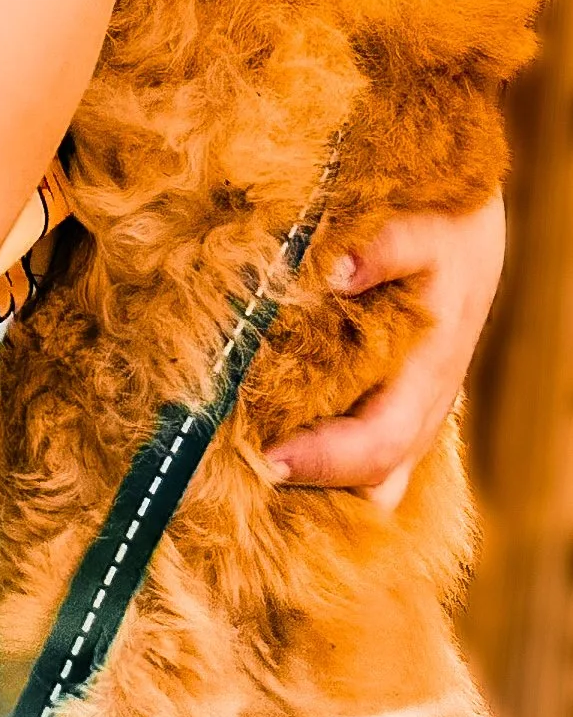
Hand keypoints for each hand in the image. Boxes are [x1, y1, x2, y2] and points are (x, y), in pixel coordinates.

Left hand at [264, 192, 505, 505]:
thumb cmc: (444, 227)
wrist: (471, 228)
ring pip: (377, 481)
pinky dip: (330, 464)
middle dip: (318, 489)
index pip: (379, 444)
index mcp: (427, 374)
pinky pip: (370, 458)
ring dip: (325, 483)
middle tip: (246, 464)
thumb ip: (383, 250)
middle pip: (376, 485)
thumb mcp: (420, 229)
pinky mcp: (400, 406)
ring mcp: (415, 413)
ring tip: (257, 458)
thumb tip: (337, 273)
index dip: (325, 461)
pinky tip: (278, 437)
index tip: (266, 458)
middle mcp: (423, 408)